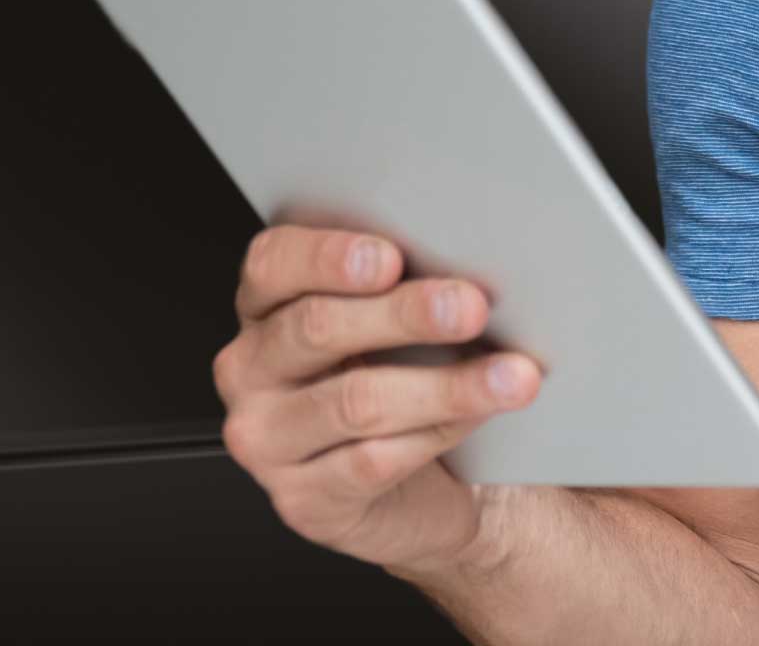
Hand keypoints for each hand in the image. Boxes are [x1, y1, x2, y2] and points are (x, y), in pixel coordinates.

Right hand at [214, 225, 542, 573]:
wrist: (420, 484)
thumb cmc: (402, 374)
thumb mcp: (391, 321)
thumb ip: (400, 285)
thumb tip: (458, 263)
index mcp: (265, 305)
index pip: (272, 264)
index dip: (327, 256)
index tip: (391, 256)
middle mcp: (251, 370)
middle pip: (318, 327)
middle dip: (404, 314)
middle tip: (472, 307)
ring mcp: (268, 441)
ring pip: (356, 401)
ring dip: (444, 385)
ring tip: (508, 374)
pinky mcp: (304, 501)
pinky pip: (374, 461)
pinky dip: (439, 432)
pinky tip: (481, 414)